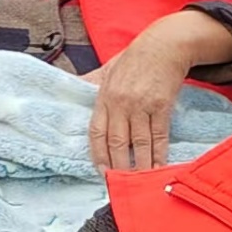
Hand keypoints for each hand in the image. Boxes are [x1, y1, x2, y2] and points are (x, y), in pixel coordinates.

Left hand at [89, 12, 230, 173]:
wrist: (164, 46)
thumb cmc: (135, 59)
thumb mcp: (108, 68)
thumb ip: (89, 81)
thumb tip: (67, 85)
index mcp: (105, 96)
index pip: (97, 132)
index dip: (98, 155)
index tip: (101, 172)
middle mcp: (121, 103)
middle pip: (116, 142)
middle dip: (118, 166)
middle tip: (120, 185)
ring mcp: (142, 105)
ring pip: (138, 143)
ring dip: (139, 165)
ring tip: (139, 183)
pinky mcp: (161, 106)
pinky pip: (159, 136)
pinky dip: (159, 154)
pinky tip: (158, 167)